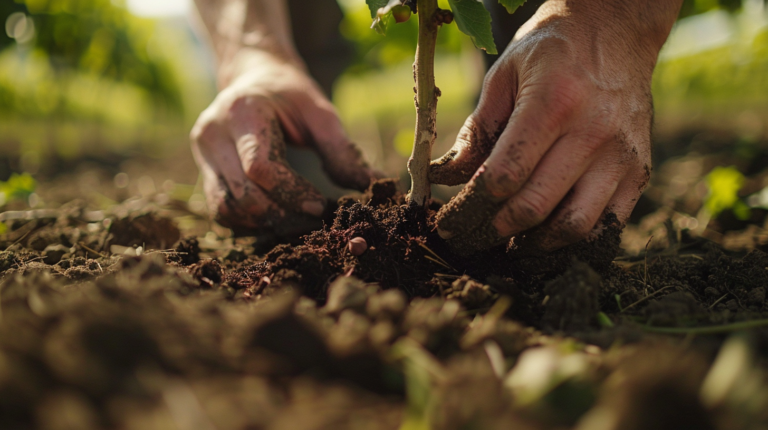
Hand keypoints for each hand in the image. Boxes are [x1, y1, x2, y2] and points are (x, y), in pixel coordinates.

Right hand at [191, 50, 376, 234]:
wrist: (254, 78)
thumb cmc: (291, 95)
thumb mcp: (320, 112)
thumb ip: (342, 150)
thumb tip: (373, 185)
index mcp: (242, 111)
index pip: (261, 167)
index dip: (293, 193)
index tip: (321, 206)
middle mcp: (213, 133)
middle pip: (243, 195)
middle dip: (282, 215)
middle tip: (314, 220)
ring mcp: (203, 154)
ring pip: (227, 209)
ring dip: (264, 223)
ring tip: (297, 220)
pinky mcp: (203, 171)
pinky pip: (221, 210)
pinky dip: (249, 222)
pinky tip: (276, 215)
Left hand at [430, 0, 679, 252]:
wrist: (617, 33)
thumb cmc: (551, 52)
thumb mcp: (504, 75)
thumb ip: (476, 129)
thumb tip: (446, 177)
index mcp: (554, 102)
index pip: (505, 175)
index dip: (471, 207)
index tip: (451, 222)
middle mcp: (593, 131)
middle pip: (534, 206)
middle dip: (494, 231)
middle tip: (472, 239)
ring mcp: (621, 156)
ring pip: (573, 226)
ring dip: (535, 246)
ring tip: (511, 244)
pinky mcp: (640, 171)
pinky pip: (607, 226)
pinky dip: (574, 242)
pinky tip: (549, 237)